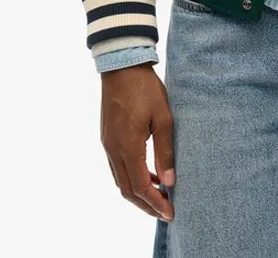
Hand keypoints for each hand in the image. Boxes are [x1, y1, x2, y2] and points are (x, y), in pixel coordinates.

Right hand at [100, 63, 175, 221]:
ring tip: (158, 196)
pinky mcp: (108, 137)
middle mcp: (113, 149)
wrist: (122, 65)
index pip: (140, 186)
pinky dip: (131, 177)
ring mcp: (108, 144)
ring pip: (120, 180)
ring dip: (138, 193)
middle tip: (164, 212)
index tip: (170, 213)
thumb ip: (165, 151)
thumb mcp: (163, 117)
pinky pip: (117, 167)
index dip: (155, 203)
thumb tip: (169, 181)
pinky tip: (147, 174)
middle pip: (127, 190)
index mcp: (128, 146)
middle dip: (146, 205)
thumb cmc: (145, 88)